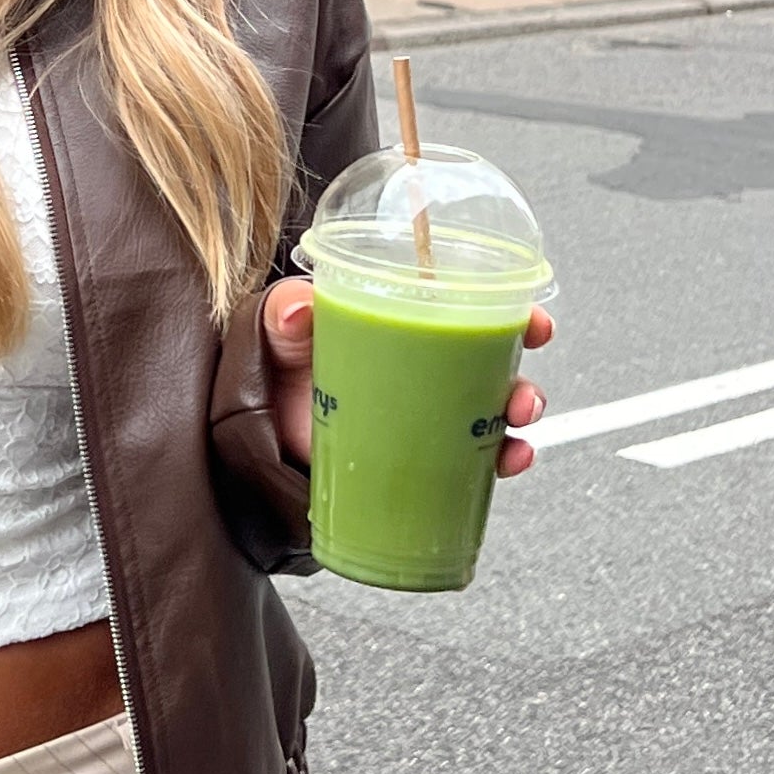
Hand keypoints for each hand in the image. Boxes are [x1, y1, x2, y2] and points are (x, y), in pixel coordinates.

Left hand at [259, 285, 552, 476]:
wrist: (244, 465)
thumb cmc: (260, 394)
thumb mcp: (265, 345)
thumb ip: (276, 319)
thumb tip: (297, 308)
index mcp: (388, 332)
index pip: (459, 311)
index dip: (504, 310)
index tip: (529, 316)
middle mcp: (411, 374)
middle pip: (487, 366)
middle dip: (521, 375)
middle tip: (523, 393)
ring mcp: (416, 421)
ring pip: (488, 414)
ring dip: (515, 420)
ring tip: (514, 432)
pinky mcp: (414, 464)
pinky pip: (471, 462)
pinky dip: (498, 462)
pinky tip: (506, 462)